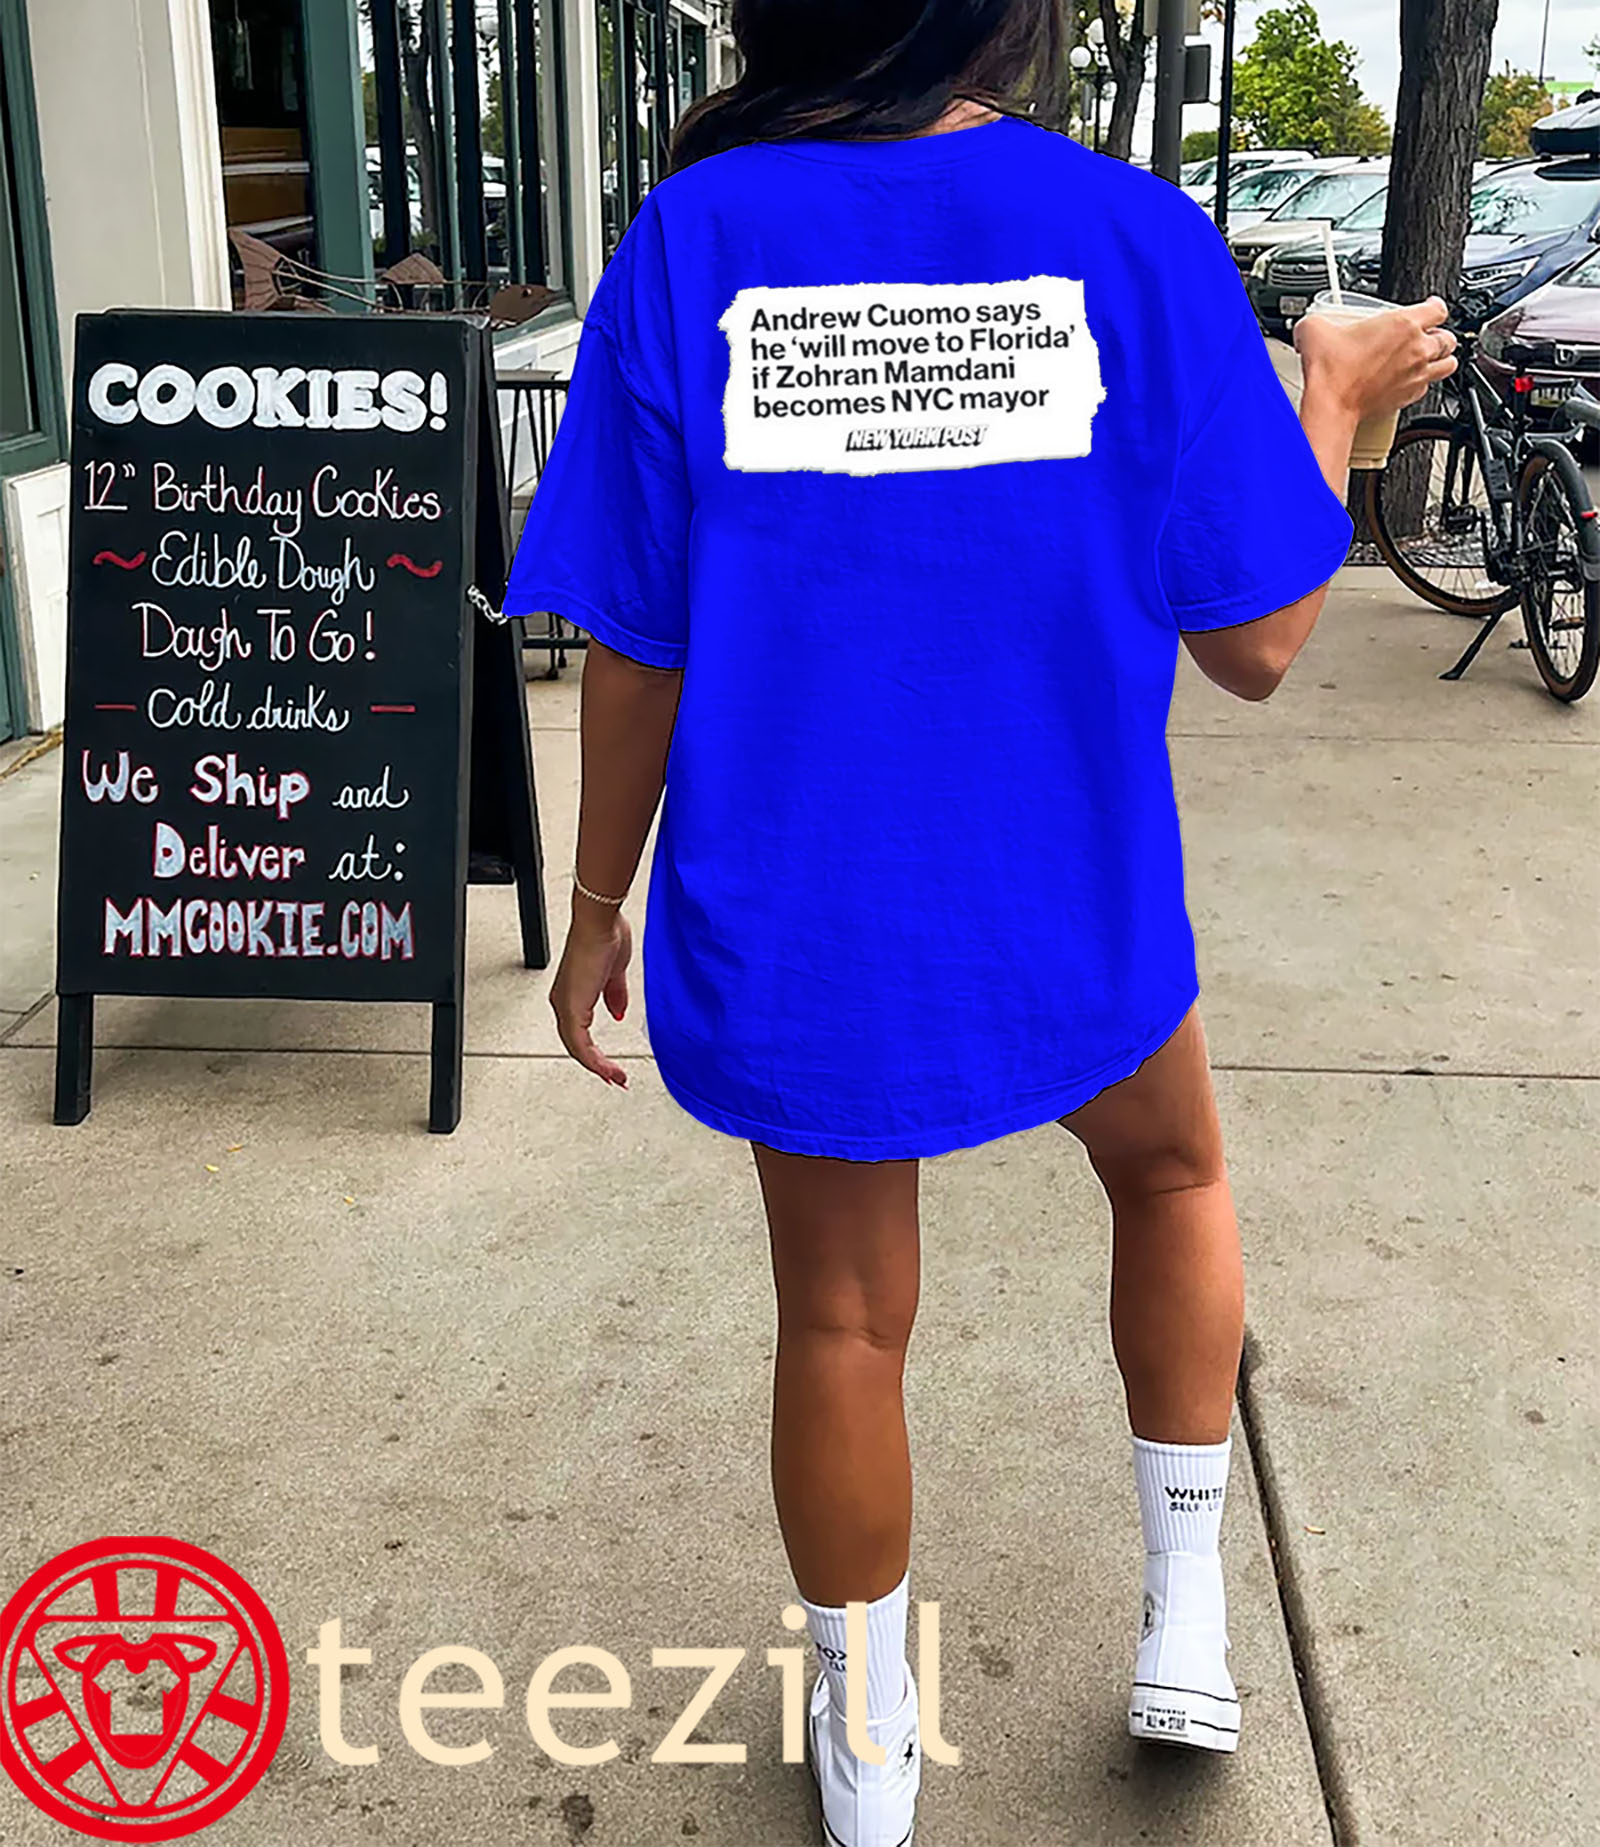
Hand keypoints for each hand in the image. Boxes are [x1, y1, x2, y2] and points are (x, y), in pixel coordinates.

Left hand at [549, 906, 632, 1086]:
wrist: (600, 922)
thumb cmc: (605, 935)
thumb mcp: (615, 974)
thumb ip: (615, 996)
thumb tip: (618, 1014)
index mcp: (572, 994)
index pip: (580, 1033)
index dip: (595, 1052)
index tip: (611, 1066)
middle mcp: (564, 1002)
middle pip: (576, 1045)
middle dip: (597, 1066)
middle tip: (615, 1079)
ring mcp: (566, 1005)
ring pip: (577, 1048)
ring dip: (598, 1067)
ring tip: (617, 1078)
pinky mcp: (572, 1007)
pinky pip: (580, 1043)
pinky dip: (594, 1060)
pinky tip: (608, 1069)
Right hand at [1294, 296, 1457, 420]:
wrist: (1331, 405)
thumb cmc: (1332, 371)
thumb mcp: (1316, 329)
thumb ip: (1318, 320)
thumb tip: (1310, 323)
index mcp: (1404, 324)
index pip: (1438, 308)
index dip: (1435, 306)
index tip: (1429, 307)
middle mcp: (1417, 349)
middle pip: (1448, 338)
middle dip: (1439, 335)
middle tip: (1426, 336)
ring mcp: (1417, 375)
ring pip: (1448, 364)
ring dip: (1442, 359)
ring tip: (1430, 358)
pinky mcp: (1409, 397)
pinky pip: (1428, 388)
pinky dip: (1424, 383)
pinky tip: (1411, 380)